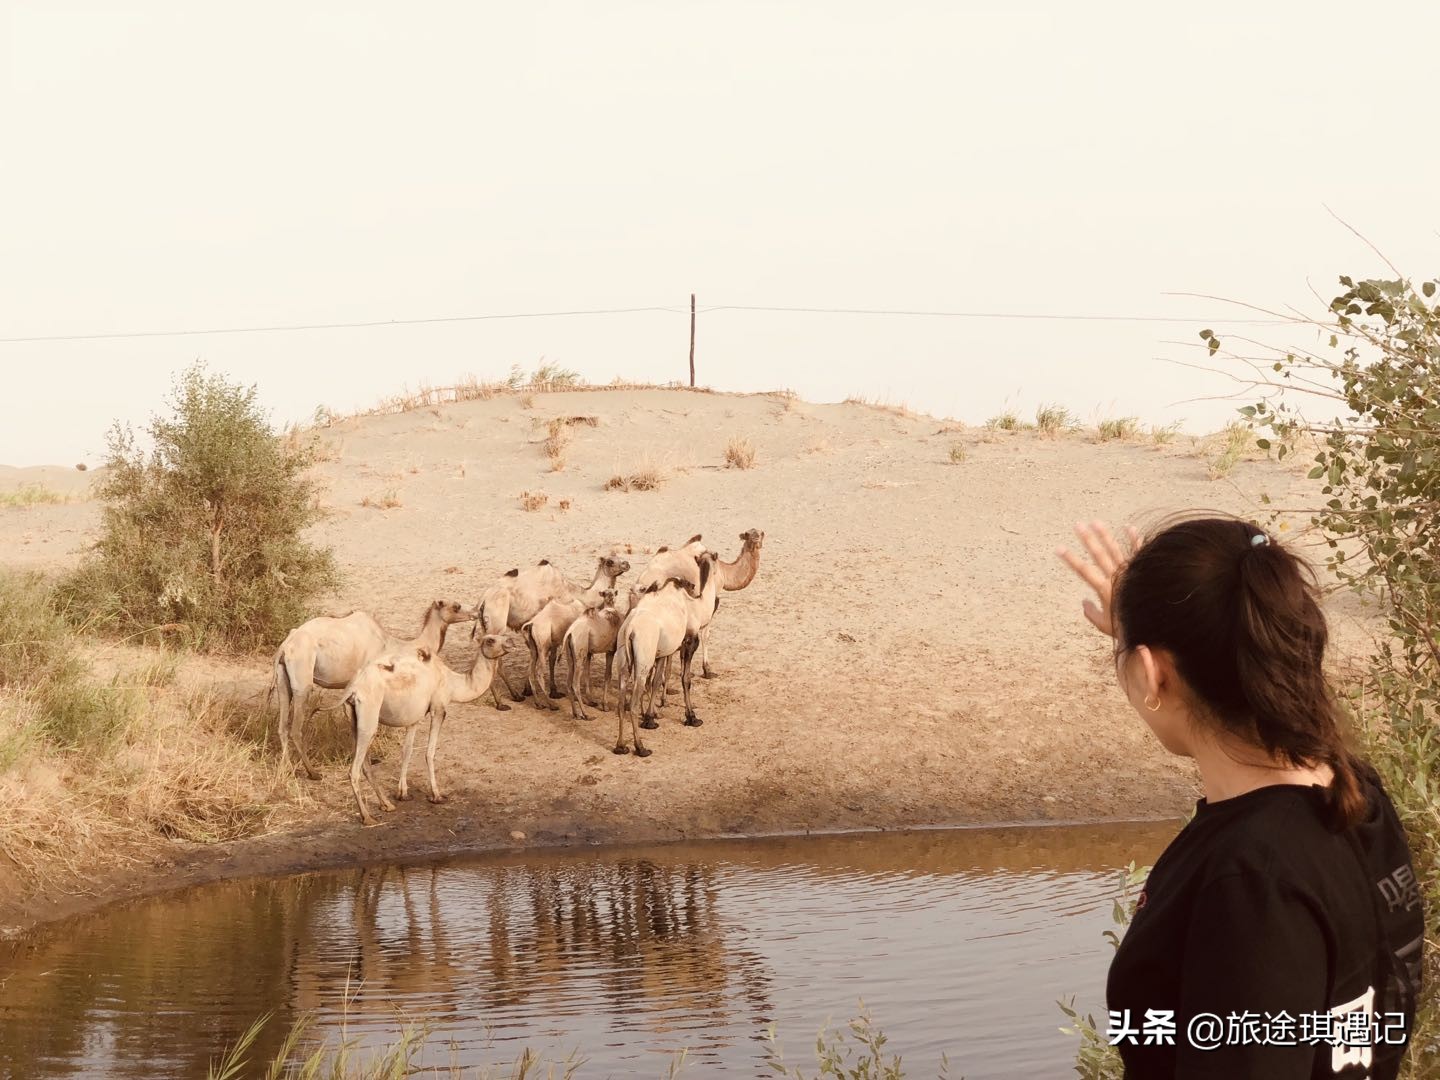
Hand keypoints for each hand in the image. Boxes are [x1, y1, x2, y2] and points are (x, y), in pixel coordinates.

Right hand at [1055, 521, 1139, 638]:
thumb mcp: (1105, 625)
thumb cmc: (1129, 626)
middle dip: (1087, 539)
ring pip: (1115, 549)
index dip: (1070, 559)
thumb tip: (1084, 602)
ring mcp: (1130, 571)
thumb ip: (1092, 613)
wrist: (1155, 622)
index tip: (1058, 548)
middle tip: (1077, 525)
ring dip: (1105, 535)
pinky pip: (1138, 552)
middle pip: (1098, 554)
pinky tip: (1129, 527)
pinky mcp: (1142, 570)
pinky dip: (1134, 539)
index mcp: (1105, 589)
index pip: (1083, 570)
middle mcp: (1116, 576)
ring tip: (1096, 522)